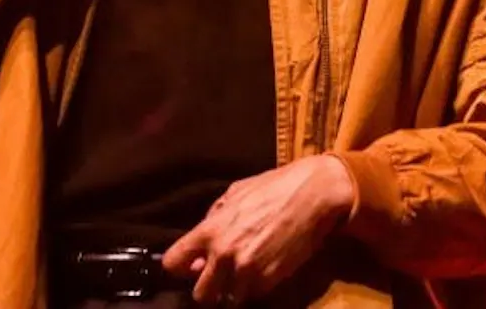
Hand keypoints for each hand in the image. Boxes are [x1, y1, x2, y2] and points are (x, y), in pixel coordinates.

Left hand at [162, 155, 355, 304]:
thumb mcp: (235, 193)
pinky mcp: (270, 282)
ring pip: (228, 300)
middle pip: (200, 295)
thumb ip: (213, 219)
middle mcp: (224, 256)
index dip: (180, 267)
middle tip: (219, 277)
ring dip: (234, 290)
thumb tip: (200, 247)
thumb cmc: (273, 188)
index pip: (173, 263)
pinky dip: (256, 288)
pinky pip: (254, 295)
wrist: (313, 196)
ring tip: (245, 274)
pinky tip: (264, 269)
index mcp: (210, 231)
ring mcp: (247, 272)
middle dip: (208, 288)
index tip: (190, 266)